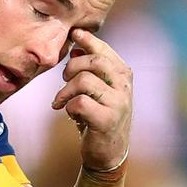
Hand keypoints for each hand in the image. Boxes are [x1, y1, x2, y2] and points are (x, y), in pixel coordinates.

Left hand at [51, 28, 131, 170]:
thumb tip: (76, 47)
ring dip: (66, 91)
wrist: (108, 153)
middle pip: (94, 61)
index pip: (104, 50)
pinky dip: (69, 107)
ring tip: (62, 101)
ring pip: (84, 81)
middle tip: (64, 79)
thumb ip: (90, 69)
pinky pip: (79, 103)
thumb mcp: (98, 90)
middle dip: (72, 67)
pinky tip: (71, 114)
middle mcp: (124, 87)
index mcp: (123, 75)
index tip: (74, 34)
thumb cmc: (100, 117)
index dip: (88, 40)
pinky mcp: (107, 120)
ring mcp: (118, 103)